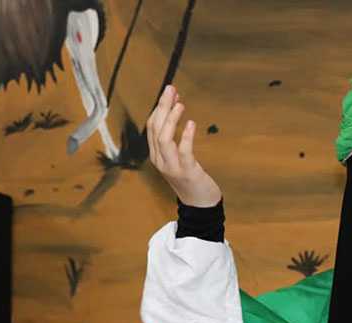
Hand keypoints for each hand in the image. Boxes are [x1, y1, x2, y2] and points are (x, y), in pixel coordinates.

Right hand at [146, 85, 221, 206]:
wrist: (199, 204)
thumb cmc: (190, 178)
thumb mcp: (177, 158)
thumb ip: (174, 139)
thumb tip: (175, 111)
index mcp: (157, 155)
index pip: (152, 127)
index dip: (160, 108)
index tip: (170, 93)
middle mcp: (160, 160)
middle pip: (156, 129)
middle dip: (162, 107)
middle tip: (171, 89)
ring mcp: (172, 167)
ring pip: (164, 139)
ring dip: (171, 120)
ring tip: (180, 104)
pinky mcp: (187, 172)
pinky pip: (183, 152)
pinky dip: (186, 137)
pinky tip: (191, 124)